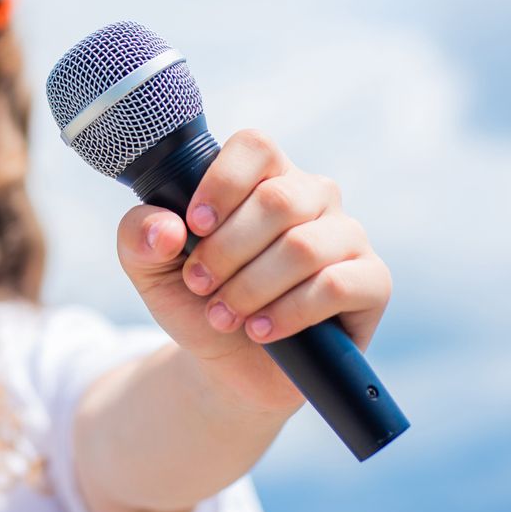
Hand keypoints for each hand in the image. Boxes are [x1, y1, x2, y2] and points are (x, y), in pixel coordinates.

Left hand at [116, 129, 392, 414]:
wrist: (227, 366)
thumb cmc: (196, 301)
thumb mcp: (149, 269)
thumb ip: (139, 236)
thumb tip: (168, 228)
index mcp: (263, 176)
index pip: (254, 146)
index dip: (221, 184)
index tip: (194, 228)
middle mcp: (311, 195)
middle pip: (277, 201)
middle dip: (226, 252)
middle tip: (200, 285)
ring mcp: (346, 236)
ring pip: (304, 247)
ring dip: (252, 288)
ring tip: (224, 315)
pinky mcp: (371, 282)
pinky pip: (338, 285)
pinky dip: (290, 312)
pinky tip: (262, 331)